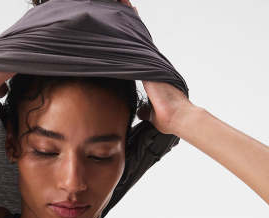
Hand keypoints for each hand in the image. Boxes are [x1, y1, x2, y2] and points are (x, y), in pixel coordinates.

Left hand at [117, 0, 193, 134]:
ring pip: (139, 39)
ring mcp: (153, 65)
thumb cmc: (169, 119)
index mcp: (152, 77)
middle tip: (124, 7)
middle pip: (139, 42)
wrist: (179, 118)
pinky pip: (140, 44)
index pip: (139, 56)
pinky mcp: (152, 66)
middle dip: (131, 25)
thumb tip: (141, 111)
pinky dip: (134, 28)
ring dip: (132, 22)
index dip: (133, 43)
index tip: (127, 30)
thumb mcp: (152, 114)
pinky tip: (129, 12)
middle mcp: (153, 67)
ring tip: (124, 4)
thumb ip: (145, 109)